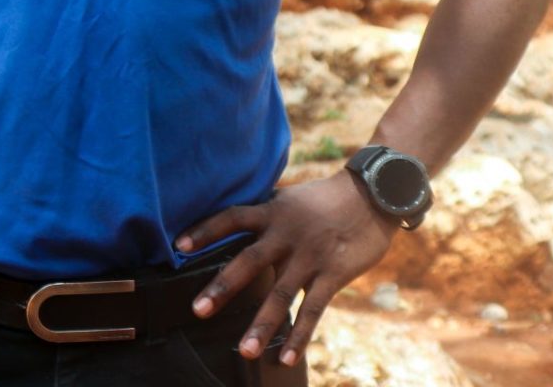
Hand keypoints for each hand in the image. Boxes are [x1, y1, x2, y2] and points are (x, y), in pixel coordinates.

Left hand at [177, 171, 395, 369]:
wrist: (374, 195)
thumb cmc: (326, 199)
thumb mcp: (290, 199)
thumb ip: (266, 215)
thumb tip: (234, 226)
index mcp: (273, 212)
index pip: (231, 218)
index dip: (205, 230)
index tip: (178, 246)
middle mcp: (287, 234)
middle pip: (249, 262)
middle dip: (223, 288)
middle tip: (199, 310)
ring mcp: (311, 256)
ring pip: (281, 295)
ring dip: (261, 325)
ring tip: (243, 351)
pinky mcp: (334, 273)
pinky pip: (313, 310)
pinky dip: (300, 336)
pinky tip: (285, 358)